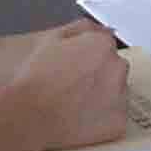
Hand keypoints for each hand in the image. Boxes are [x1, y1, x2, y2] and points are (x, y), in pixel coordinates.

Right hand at [6, 24, 130, 150]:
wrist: (30, 116)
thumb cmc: (36, 81)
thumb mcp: (52, 39)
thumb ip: (82, 29)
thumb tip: (101, 30)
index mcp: (102, 45)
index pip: (107, 48)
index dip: (89, 59)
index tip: (77, 70)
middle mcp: (117, 68)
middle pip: (114, 70)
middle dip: (99, 77)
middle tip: (75, 88)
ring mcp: (121, 97)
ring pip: (117, 94)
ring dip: (104, 98)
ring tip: (75, 106)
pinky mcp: (118, 122)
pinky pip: (116, 119)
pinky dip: (103, 121)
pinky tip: (82, 120)